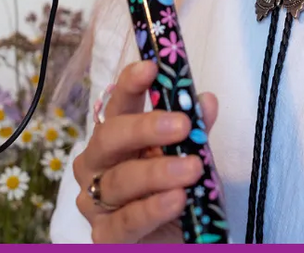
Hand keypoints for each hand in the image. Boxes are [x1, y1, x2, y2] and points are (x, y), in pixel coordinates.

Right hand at [72, 60, 218, 242]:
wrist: (178, 238)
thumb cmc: (178, 188)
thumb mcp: (192, 154)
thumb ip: (197, 131)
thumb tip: (207, 101)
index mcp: (118, 135)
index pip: (119, 102)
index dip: (131, 83)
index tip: (151, 68)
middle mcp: (98, 164)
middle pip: (110, 137)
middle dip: (145, 127)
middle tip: (182, 125)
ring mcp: (96, 202)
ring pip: (119, 180)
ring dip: (158, 172)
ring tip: (192, 168)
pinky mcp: (105, 238)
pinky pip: (126, 221)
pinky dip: (152, 208)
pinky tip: (176, 199)